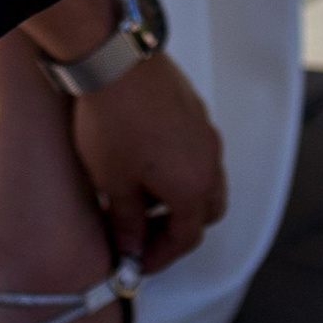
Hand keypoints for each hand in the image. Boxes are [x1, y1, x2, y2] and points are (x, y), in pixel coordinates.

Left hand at [66, 49, 226, 270]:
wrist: (115, 62)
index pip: (186, 238)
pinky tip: (146, 160)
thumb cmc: (114, 119)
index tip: (138, 261)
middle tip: (144, 233)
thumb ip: (127, 223)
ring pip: (205, 180)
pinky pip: (197, 151)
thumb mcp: (114, 184)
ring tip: (141, 195)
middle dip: (177, 229)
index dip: (160, 256)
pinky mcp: (195, 110)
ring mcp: (205, 133)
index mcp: (193, 188)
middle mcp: (209, 161)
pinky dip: (179, 167)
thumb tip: (130, 248)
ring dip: (180, 197)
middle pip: (205, 212)